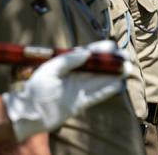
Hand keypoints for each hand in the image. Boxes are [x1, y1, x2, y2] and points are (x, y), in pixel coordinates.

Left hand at [2, 40, 128, 141]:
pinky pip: (97, 95)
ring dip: (113, 75)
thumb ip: (68, 60)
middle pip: (96, 67)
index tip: (112, 46)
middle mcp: (74, 75)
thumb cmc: (37, 88)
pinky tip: (119, 85)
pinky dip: (108, 90)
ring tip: (126, 70)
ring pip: (100, 80)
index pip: (86, 54)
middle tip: (125, 58)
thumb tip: (86, 52)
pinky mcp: (80, 103)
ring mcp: (78, 89)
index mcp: (66, 64)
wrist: (31, 112)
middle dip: (111, 62)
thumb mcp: (50, 69)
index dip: (100, 50)